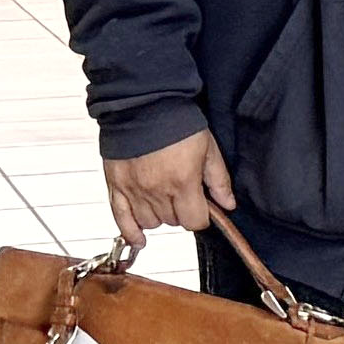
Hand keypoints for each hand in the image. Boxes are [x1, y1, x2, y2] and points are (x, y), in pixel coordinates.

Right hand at [104, 128, 232, 246]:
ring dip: (158, 216)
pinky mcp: (115, 185)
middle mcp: (156, 191)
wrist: (141, 103)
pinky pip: (120, 218)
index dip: (201, 217)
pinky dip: (129, 232)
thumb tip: (228, 205)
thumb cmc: (176, 122)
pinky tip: (138, 240)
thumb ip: (219, 180)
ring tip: (162, 199)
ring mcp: (133, 190)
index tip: (201, 206)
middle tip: (181, 194)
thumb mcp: (208, 148)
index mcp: (182, 183)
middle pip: (172, 222)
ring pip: (149, 222)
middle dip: (180, 212)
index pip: (195, 222)